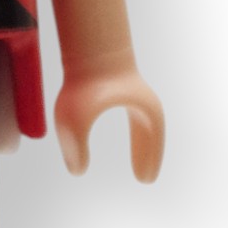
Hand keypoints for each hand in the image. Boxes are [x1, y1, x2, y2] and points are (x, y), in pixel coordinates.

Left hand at [54, 59, 164, 182]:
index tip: (144, 181)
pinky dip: (132, 130)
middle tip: (143, 179)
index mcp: (144, 110)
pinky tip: (126, 137)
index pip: (152, 140)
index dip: (149, 160)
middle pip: (150, 133)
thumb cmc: (85, 82)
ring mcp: (131, 90)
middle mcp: (141, 100)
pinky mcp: (118, 83)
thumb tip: (77, 171)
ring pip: (142, 123)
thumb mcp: (75, 120)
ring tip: (138, 165)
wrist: (85, 46)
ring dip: (141, 143)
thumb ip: (75, 147)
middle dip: (147, 154)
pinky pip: (131, 112)